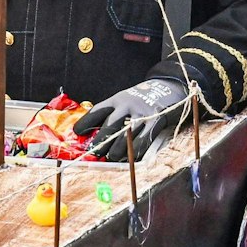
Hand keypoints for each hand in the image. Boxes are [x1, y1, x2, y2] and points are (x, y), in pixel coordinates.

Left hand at [74, 77, 188, 161]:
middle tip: (95, 152)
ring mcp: (142, 114)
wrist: (168, 88)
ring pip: (125, 136)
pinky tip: (130, 157)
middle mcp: (128, 105)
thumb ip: (111, 113)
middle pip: (110, 126)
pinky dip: (135, 152)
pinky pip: (143, 141)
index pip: (97, 111)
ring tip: (111, 156)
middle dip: (100, 141)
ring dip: (116, 150)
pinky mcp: (155, 123)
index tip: (77, 132)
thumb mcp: (124, 100)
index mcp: (117, 99)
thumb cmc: (141, 99)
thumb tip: (91, 132)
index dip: (85, 122)